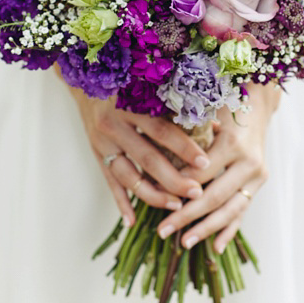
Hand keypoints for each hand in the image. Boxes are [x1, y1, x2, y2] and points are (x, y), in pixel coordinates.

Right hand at [68, 84, 210, 225]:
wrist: (87, 81)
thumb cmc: (129, 82)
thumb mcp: (149, 87)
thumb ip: (177, 104)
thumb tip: (215, 123)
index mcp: (131, 105)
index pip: (162, 130)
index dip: (184, 147)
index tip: (205, 162)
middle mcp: (114, 125)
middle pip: (147, 159)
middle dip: (174, 179)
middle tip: (197, 193)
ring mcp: (103, 143)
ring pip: (128, 176)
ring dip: (153, 195)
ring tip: (176, 206)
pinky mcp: (96, 155)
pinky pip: (110, 183)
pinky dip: (121, 202)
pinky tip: (132, 221)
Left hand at [155, 83, 280, 252]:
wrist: (257, 105)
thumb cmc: (222, 106)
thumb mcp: (205, 114)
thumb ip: (185, 134)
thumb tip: (152, 160)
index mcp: (233, 143)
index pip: (200, 173)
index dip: (176, 187)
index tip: (153, 197)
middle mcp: (249, 162)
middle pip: (215, 196)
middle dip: (187, 216)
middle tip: (162, 230)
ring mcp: (257, 176)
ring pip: (231, 210)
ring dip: (206, 229)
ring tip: (184, 242)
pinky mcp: (259, 184)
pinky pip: (243, 212)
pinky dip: (229, 230)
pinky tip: (215, 248)